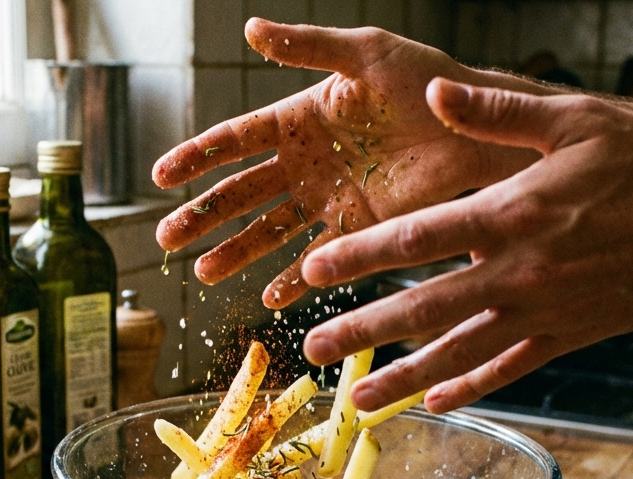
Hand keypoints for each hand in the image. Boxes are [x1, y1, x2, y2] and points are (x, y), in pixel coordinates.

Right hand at [152, 19, 538, 308]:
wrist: (472, 126)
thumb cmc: (422, 79)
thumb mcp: (361, 53)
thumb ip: (307, 46)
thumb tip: (250, 27)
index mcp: (296, 118)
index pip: (233, 142)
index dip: (196, 158)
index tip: (160, 176)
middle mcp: (304, 162)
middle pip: (240, 193)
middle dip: (202, 217)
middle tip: (166, 239)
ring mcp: (327, 198)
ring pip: (268, 230)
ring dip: (236, 253)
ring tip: (203, 275)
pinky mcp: (358, 228)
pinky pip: (318, 258)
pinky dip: (294, 281)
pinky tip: (268, 298)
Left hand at [302, 79, 632, 412]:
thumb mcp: (577, 120)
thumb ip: (499, 113)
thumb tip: (436, 92)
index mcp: (512, 213)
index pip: (416, 238)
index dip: (359, 256)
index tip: (312, 271)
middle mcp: (519, 272)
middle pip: (424, 307)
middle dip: (362, 331)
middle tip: (312, 351)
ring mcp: (543, 312)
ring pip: (458, 352)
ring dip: (403, 377)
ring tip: (356, 398)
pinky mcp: (569, 336)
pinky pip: (510, 369)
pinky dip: (471, 386)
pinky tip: (437, 401)